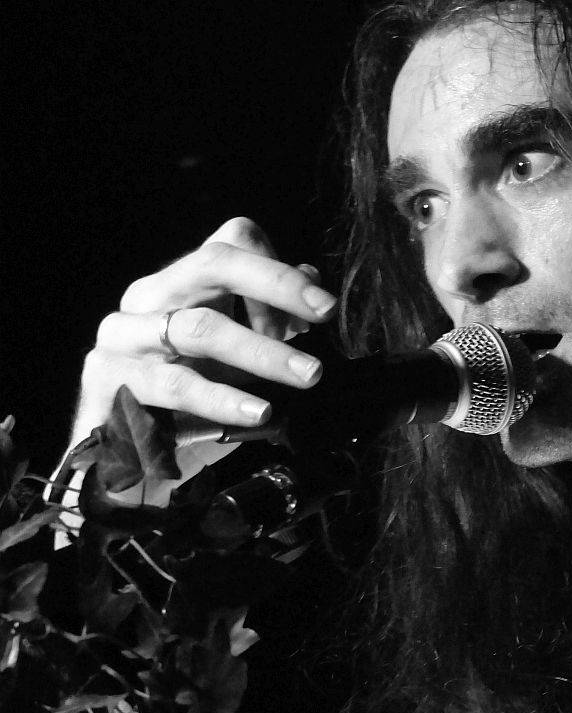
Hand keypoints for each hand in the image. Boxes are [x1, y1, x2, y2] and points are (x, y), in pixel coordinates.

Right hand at [70, 217, 336, 487]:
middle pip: (214, 263)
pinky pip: (174, 385)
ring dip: (263, 351)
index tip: (321, 310)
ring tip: (308, 374)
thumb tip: (310, 285)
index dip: (279, 271)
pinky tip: (260, 411)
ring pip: (200, 328)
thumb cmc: (187, 407)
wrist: (124, 468)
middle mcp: (147, 297)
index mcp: (179, 284)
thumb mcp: (236, 364)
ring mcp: (122, 335)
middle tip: (325, 315)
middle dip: (277, 286)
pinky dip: (222, 399)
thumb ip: (267, 323)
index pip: (230, 244)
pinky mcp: (106, 379)